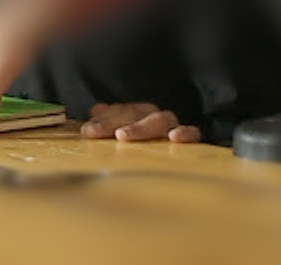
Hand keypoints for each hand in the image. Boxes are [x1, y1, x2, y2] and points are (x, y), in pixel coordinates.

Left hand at [80, 103, 201, 141]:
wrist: (176, 171)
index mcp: (140, 114)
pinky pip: (193, 133)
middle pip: (136, 113)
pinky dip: (186, 133)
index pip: (120, 111)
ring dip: (141, 127)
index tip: (87, 131)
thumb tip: (95, 110)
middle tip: (94, 133)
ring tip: (122, 136)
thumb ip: (108, 122)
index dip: (103, 119)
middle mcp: (156, 118)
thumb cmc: (141, 151)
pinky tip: (174, 137)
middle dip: (113, 121)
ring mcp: (174, 127)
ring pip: (161, 119)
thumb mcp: (121, 135)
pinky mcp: (192, 141)